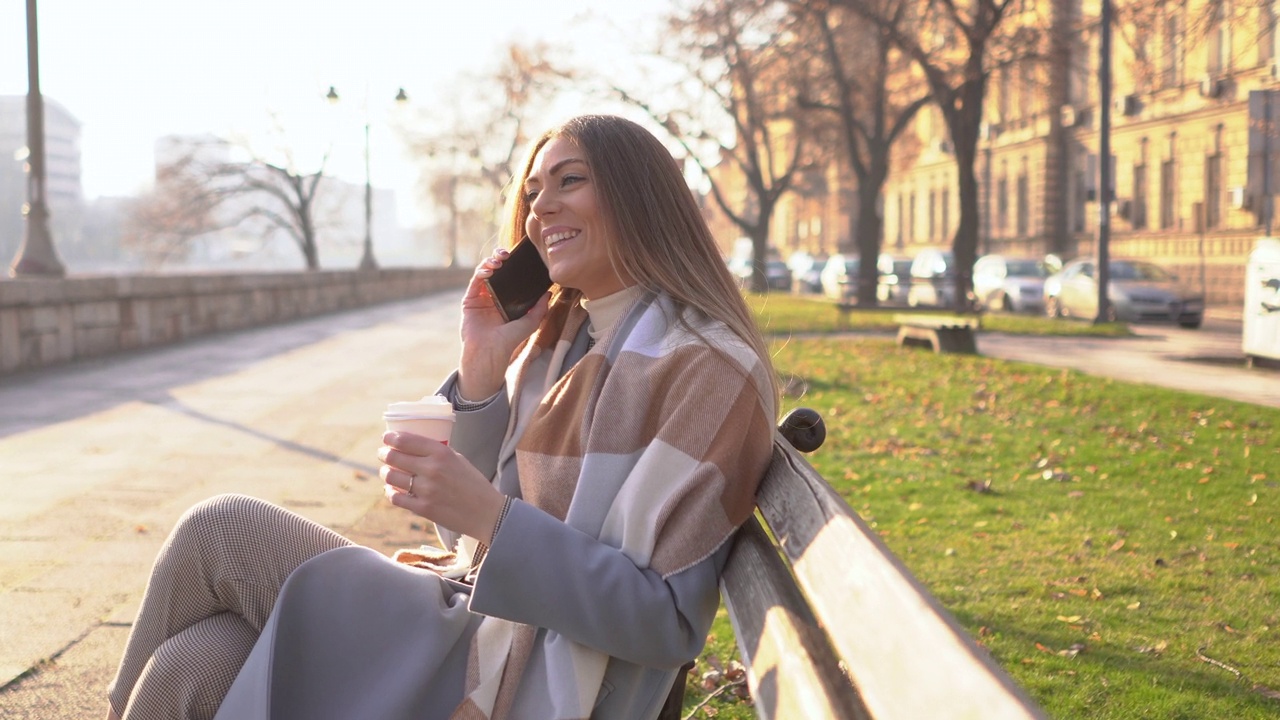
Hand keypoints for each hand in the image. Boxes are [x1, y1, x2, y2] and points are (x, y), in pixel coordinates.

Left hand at [377, 431, 506, 542]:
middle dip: (384, 454)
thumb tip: (410, 448)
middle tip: (383, 454)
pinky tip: (393, 490)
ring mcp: (426, 490)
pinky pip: (395, 498)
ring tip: (387, 472)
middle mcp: (432, 469)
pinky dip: (391, 492)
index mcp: (442, 453)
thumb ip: (436, 453)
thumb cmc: (473, 484)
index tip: (386, 438)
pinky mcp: (423, 508)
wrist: (486, 513)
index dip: (390, 438)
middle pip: (394, 457)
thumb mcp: (458, 459)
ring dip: (386, 473)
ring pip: (391, 477)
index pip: (405, 440)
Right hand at [457, 248, 549, 399]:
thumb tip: (549, 293)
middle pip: (496, 270)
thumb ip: (539, 309)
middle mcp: (493, 296)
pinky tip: (488, 269)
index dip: (513, 265)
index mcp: (506, 300)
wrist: (490, 352)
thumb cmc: (508, 341)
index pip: (509, 276)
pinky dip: (481, 272)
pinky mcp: (470, 300)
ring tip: (498, 261)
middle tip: (507, 253)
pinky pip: (474, 281)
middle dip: (500, 258)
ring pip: (484, 272)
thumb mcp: (529, 324)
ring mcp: (480, 297)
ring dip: (490, 262)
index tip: (520, 257)